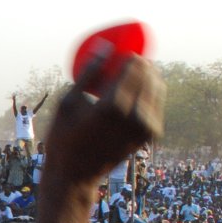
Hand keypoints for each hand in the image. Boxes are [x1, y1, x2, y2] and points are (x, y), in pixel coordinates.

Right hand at [43, 55, 163, 188]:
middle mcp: (135, 115)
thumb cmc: (64, 138)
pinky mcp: (151, 134)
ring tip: (125, 78)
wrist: (76, 175)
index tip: (120, 52)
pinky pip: (156, 104)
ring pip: (157, 87)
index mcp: (113, 105)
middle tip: (124, 62)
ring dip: (146, 77)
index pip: (134, 66)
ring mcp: (146, 126)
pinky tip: (132, 94)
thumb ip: (88, 74)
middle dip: (139, 64)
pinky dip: (148, 94)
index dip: (129, 54)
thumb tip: (104, 47)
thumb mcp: (67, 103)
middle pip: (149, 74)